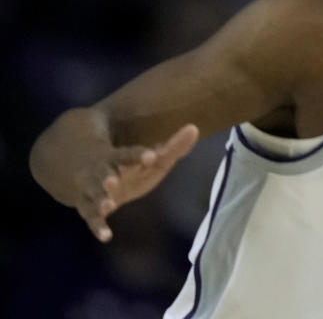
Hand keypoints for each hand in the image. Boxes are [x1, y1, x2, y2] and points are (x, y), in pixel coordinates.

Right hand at [75, 123, 198, 241]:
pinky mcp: (88, 208)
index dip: (140, 155)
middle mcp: (104, 172)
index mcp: (121, 157)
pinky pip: (90, 218)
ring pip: (94, 195)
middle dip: (108, 178)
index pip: (129, 154)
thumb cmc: (129, 165)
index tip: (152, 156)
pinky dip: (98, 227)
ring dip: (100, 200)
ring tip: (107, 206)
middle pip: (104, 173)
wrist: (86, 168)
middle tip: (112, 182)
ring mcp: (93, 190)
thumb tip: (194, 129)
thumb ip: (172, 147)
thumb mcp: (150, 158)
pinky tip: (106, 236)